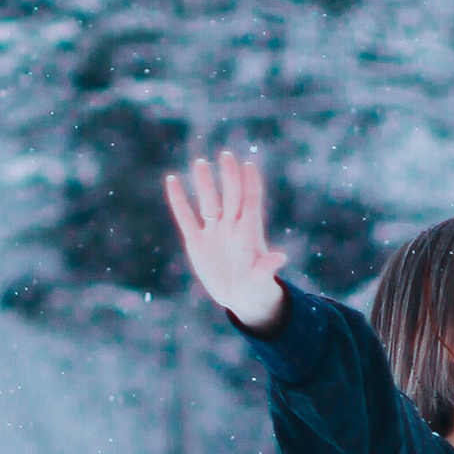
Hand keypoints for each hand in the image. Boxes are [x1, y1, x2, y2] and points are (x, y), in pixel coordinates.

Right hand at [163, 149, 288, 330]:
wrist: (238, 296)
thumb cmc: (256, 286)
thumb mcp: (261, 279)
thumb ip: (267, 267)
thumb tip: (281, 258)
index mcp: (250, 231)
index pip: (251, 201)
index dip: (251, 184)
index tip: (249, 165)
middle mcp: (232, 225)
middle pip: (231, 196)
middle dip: (229, 177)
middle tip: (226, 156)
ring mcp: (214, 231)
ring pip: (208, 201)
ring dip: (205, 184)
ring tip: (200, 163)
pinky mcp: (196, 241)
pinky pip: (185, 217)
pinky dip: (179, 200)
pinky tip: (172, 180)